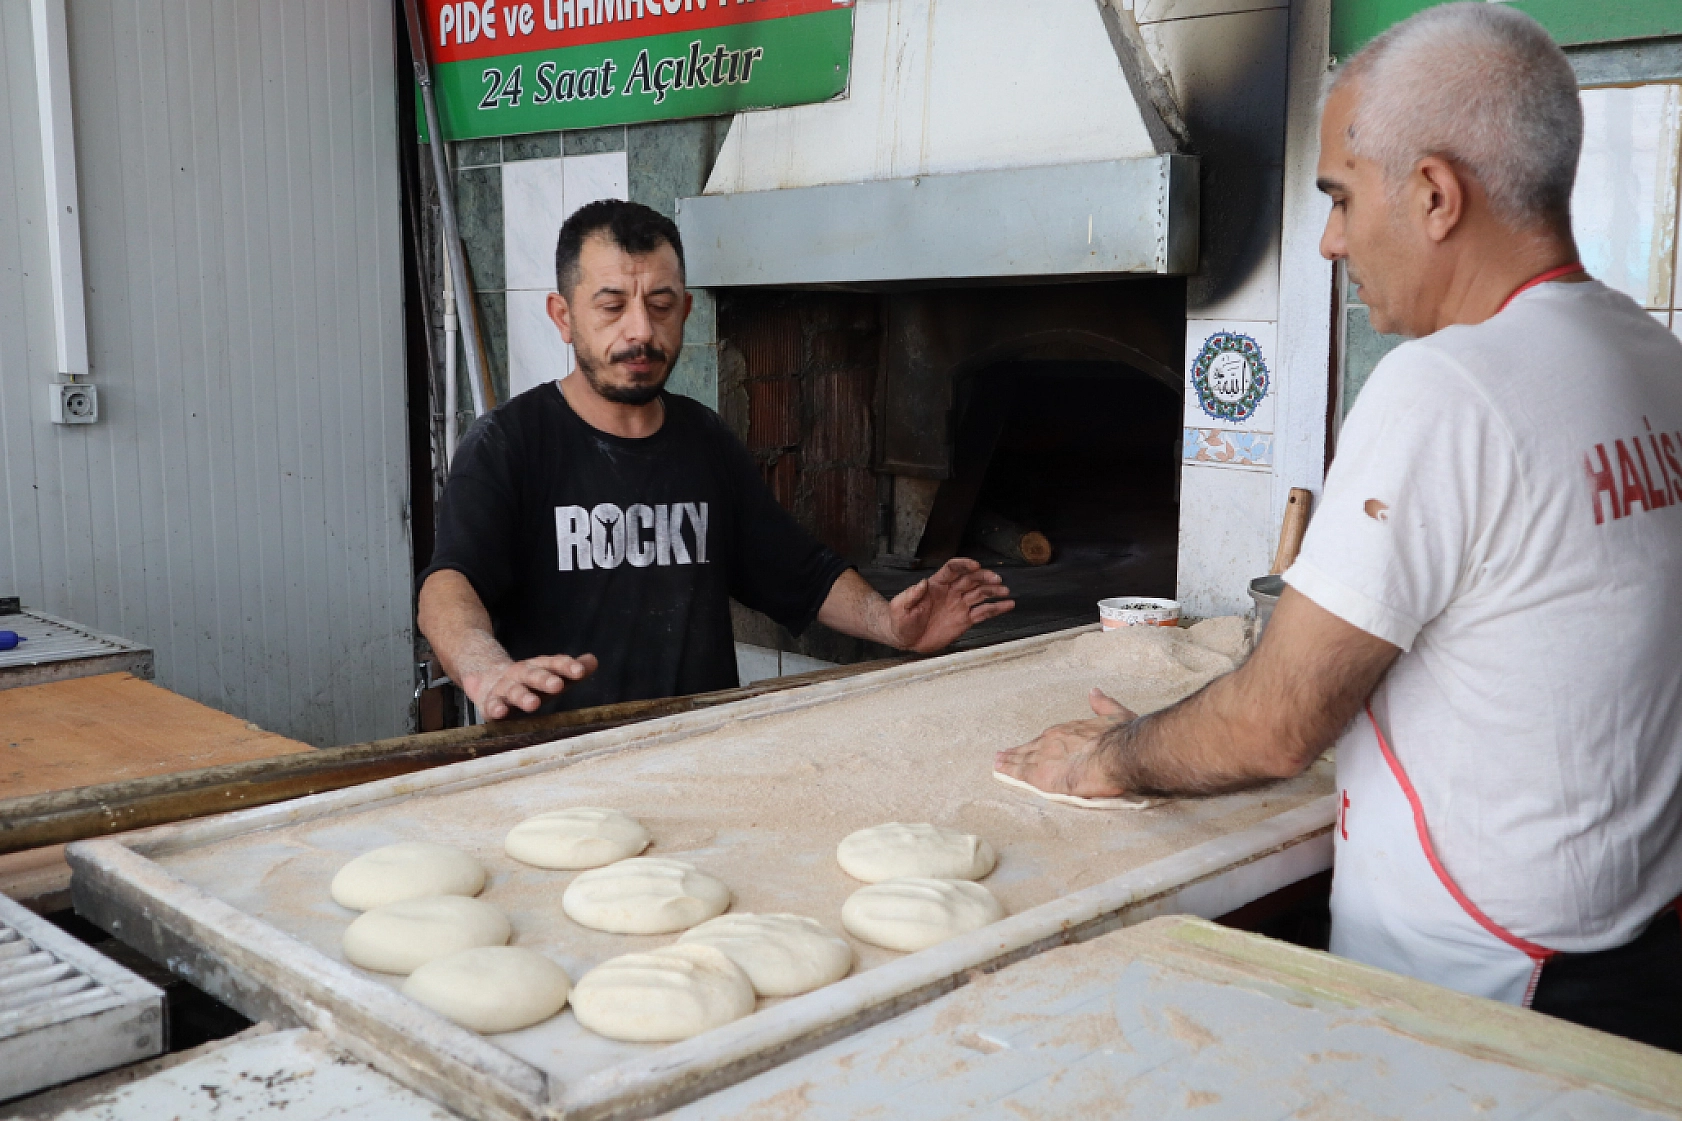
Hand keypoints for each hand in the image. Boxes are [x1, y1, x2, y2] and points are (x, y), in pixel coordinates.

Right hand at [465, 654, 597, 720]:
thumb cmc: (531, 682)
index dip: (567, 667)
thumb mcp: (552, 675)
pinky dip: (496, 709)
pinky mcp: (491, 703)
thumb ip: (573, 671)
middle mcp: (521, 674)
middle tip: (557, 685)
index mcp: (539, 667)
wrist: (488, 680)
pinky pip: (492, 706)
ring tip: (533, 704)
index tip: (580, 672)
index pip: (554, 663)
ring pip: (514, 691)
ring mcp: (505, 688)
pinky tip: (500, 713)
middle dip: (545, 679)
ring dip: (523, 697)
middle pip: (533, 674)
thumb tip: (594, 660)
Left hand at [888, 558, 1013, 652]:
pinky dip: (996, 609)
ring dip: (993, 591)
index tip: (975, 565)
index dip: (964, 565)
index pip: (952, 569)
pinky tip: (1008, 605)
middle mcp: (951, 592)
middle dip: (984, 577)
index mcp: (936, 585)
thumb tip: (922, 583)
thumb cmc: (900, 620)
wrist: (905, 639)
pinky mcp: (964, 621)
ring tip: (1005, 591)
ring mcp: (959, 605)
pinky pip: (983, 613)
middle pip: (971, 579)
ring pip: (980, 594)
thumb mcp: (900, 607)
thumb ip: (911, 595)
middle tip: (996, 579)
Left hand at [994, 689, 1137, 797]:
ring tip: (998, 763)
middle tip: (1003, 755)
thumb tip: (1094, 692)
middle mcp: (1052, 740)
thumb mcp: (1115, 714)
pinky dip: (1009, 773)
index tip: (1030, 745)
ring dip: (1009, 761)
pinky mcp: (1042, 776)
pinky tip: (1001, 772)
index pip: (1048, 738)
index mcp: (1068, 729)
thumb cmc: (1120, 737)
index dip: (1038, 743)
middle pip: (1030, 748)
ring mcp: (1044, 757)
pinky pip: (1021, 774)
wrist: (1118, 754)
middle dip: (1017, 751)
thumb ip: (1102, 704)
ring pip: (1021, 760)